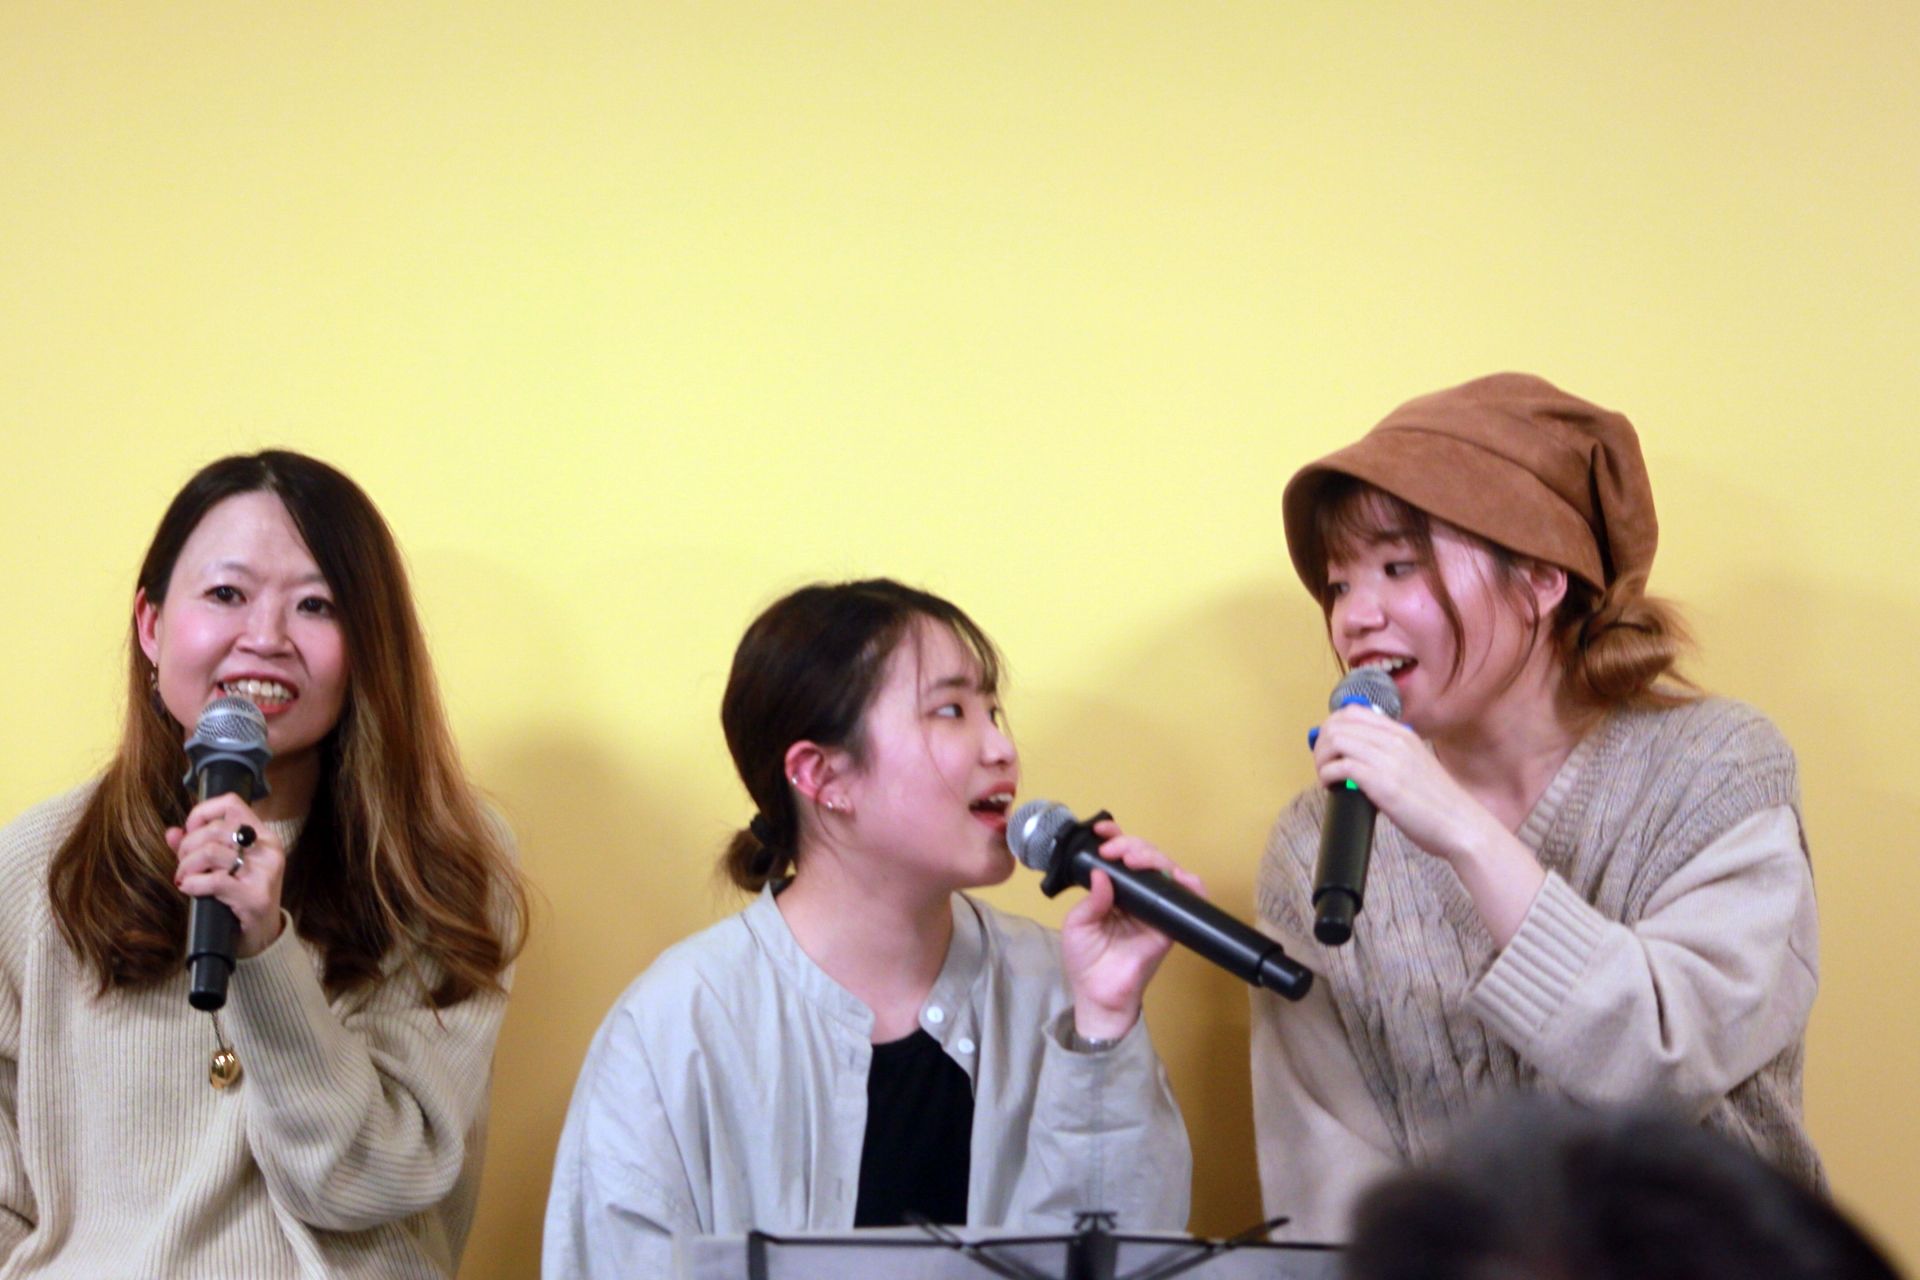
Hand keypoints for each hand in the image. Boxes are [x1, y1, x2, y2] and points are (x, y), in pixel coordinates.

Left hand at [169, 793, 286, 957]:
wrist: (262, 936)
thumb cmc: (241, 897)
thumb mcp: (224, 867)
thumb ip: (198, 848)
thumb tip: (172, 832)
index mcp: (264, 836)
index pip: (232, 804)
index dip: (202, 812)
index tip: (190, 830)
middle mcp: (268, 850)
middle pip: (215, 830)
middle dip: (187, 846)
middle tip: (182, 864)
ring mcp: (264, 873)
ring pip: (211, 852)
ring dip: (187, 866)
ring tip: (183, 878)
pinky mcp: (255, 896)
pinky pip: (213, 880)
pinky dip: (193, 884)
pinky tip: (189, 888)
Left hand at [1059, 819, 1207, 1042]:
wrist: (1099, 994)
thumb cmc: (1085, 959)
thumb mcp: (1077, 924)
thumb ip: (1092, 899)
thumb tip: (1103, 873)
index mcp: (1113, 889)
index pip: (1119, 855)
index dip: (1115, 837)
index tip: (1101, 831)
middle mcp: (1136, 893)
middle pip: (1144, 856)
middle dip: (1131, 844)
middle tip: (1115, 851)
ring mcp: (1155, 906)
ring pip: (1165, 869)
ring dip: (1153, 857)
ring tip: (1134, 859)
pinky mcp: (1171, 923)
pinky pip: (1188, 897)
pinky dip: (1189, 882)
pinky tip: (1178, 875)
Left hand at [1311, 705, 1544, 945]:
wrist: (1461, 825)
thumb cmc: (1438, 803)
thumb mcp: (1416, 765)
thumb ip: (1391, 755)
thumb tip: (1358, 758)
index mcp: (1402, 733)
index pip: (1353, 712)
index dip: (1332, 726)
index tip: (1329, 747)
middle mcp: (1395, 740)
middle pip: (1338, 724)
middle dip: (1321, 742)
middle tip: (1322, 764)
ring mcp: (1389, 759)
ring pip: (1335, 740)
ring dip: (1321, 759)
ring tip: (1325, 777)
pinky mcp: (1382, 782)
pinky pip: (1340, 766)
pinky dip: (1327, 775)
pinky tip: (1332, 787)